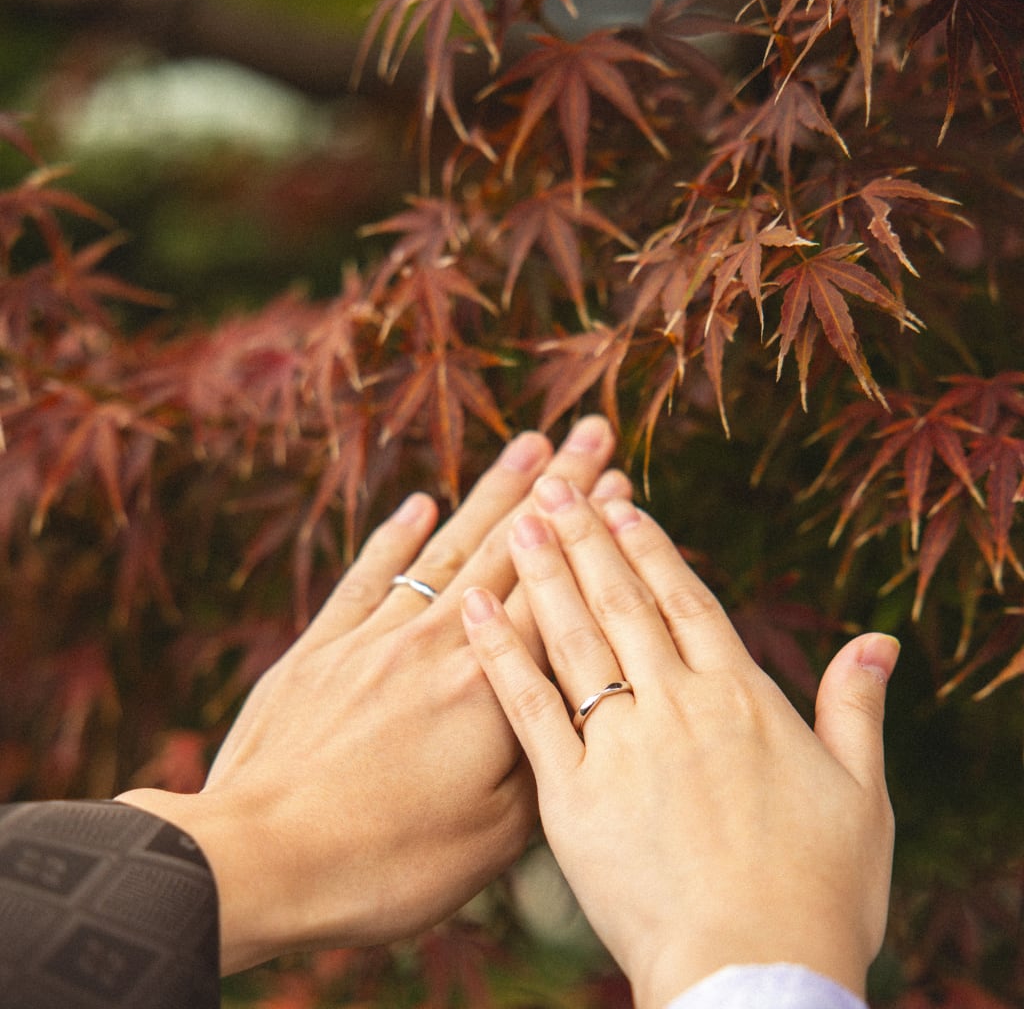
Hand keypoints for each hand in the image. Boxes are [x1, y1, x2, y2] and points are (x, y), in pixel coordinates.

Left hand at [117, 418, 629, 973]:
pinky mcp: (321, 648)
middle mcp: (437, 642)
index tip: (620, 485)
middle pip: (510, 550)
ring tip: (528, 447)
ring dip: (491, 494)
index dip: (591, 537)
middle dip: (557, 488)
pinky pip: (369, 577)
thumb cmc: (386, 861)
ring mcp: (375, 637)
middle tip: (589, 434)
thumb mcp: (495, 837)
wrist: (259, 858)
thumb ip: (542, 756)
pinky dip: (395, 536)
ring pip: (447, 547)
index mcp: (488, 687)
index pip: (556, 592)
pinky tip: (417, 503)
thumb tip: (574, 700)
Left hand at [461, 477, 898, 1008]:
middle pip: (622, 603)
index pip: (687, 600)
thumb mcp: (861, 794)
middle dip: (587, 538)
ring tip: (519, 518)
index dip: (651, 549)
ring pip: (574, 637)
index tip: (622, 504)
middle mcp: (677, 705)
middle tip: (555, 485)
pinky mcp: (570, 794)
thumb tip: (878, 640)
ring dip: (545, 573)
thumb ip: (858, 708)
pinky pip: (528, 707)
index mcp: (741, 698)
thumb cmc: (819, 893)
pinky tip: (476, 608)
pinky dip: (500, 652)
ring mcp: (621, 745)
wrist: (757, 977)